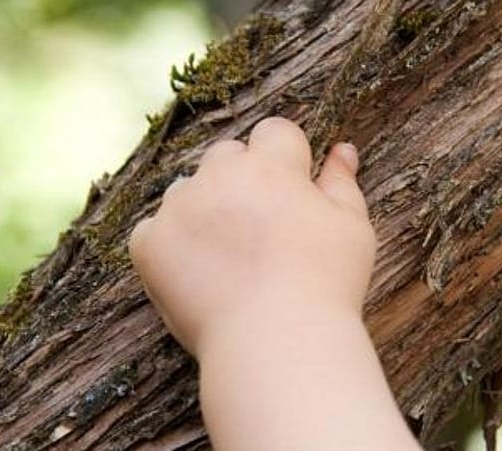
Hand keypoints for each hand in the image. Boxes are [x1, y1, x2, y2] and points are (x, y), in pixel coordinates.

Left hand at [128, 117, 375, 354]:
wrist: (275, 342)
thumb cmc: (325, 285)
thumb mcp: (351, 228)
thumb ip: (341, 182)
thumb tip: (341, 149)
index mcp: (270, 165)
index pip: (274, 131)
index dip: (286, 160)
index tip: (290, 192)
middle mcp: (219, 175)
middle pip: (226, 155)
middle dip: (241, 180)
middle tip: (258, 230)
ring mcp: (179, 207)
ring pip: (187, 190)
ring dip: (202, 209)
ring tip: (227, 258)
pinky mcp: (149, 242)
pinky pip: (153, 230)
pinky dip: (169, 246)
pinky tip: (196, 274)